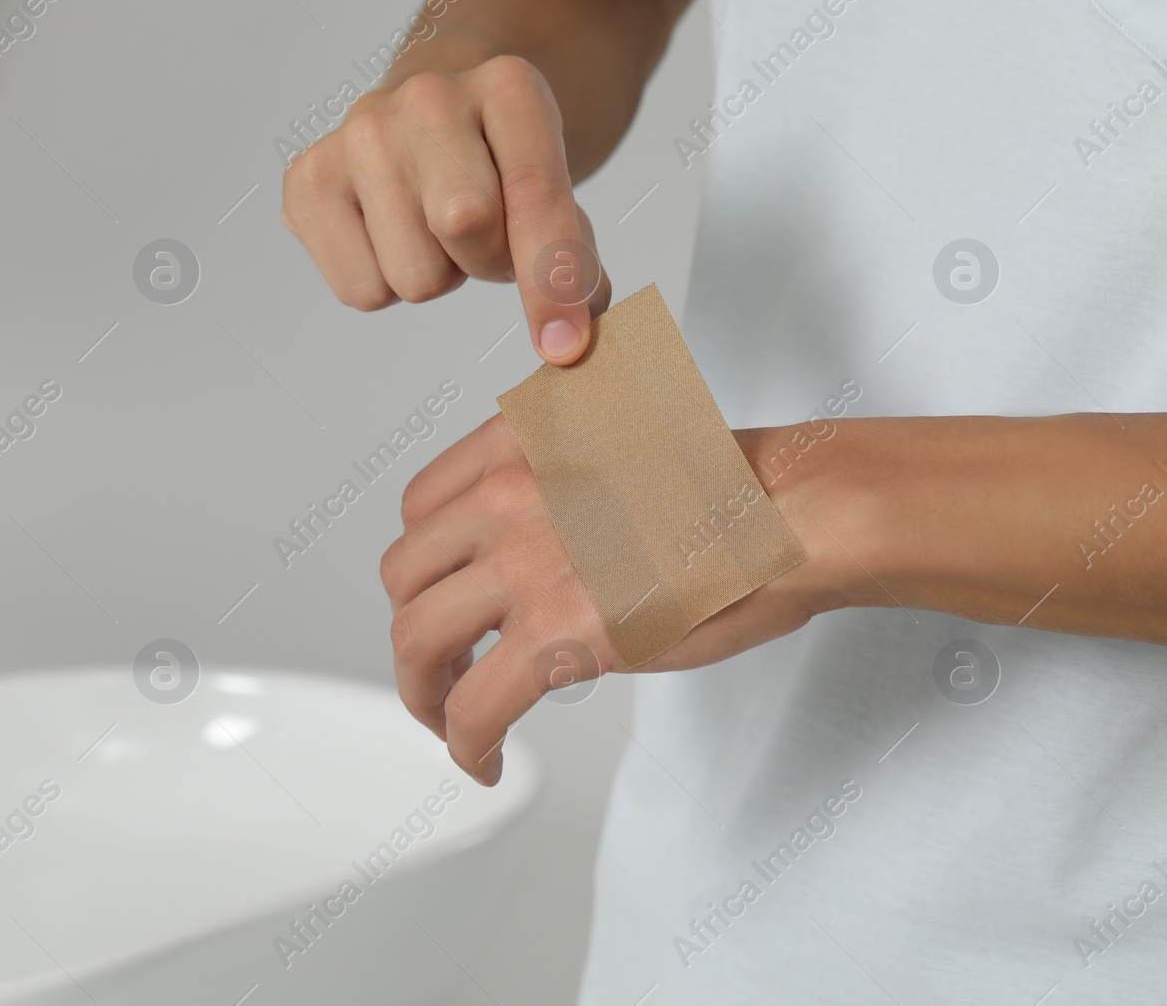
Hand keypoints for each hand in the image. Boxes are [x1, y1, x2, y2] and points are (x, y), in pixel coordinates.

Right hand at [281, 56, 609, 364]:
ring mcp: (358, 133)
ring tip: (431, 231)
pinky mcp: (307, 177)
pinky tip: (388, 237)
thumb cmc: (495, 162)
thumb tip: (571, 343)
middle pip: (464, 225)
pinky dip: (384, 284)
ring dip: (434, 276)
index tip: (564, 347)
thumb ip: (570, 253)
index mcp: (508, 86)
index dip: (554, 281)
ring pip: (413, 277)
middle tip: (483, 242)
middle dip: (486, 262)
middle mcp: (427, 96)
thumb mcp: (550, 183)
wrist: (427, 114)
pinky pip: (360, 291)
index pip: (535, 195)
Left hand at [380, 414, 854, 785]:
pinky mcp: (558, 634)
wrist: (797, 510)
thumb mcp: (614, 453)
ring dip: (426, 693)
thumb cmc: (733, 490)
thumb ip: (550, 489)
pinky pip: (473, 706)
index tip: (441, 600)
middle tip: (443, 668)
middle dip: (415, 630)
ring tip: (452, 722)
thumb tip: (523, 563)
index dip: (424, 567)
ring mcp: (526, 563)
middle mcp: (508, 493)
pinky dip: (465, 744)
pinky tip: (484, 760)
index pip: (421, 508)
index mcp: (520, 442)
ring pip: (417, 641)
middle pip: (404, 575)